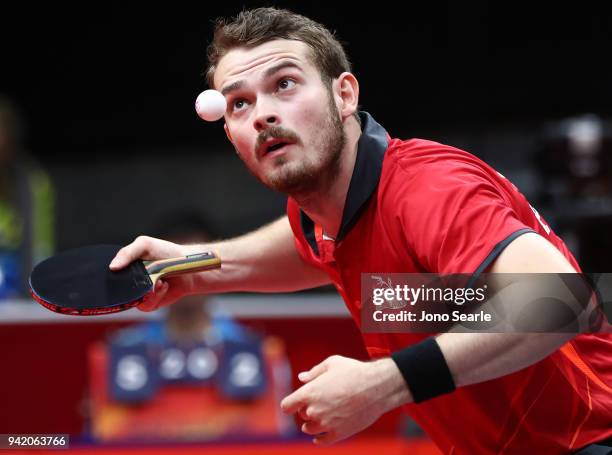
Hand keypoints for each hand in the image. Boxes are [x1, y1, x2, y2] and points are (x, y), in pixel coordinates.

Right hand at [109, 235, 196, 310]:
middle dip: (128, 288)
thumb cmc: (167, 252)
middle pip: (116, 293)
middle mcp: (128, 283)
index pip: (107, 276)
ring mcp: (139, 294)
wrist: (188, 267)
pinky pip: (145, 306)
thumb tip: (112, 267)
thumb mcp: (145, 245)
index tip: (112, 275)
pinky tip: (164, 285)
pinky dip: (155, 296)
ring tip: (159, 280)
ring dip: (147, 292)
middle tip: (144, 277)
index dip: (107, 278)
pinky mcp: (150, 303)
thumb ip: (128, 252)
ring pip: (131, 301)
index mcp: (124, 268)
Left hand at [280, 355, 409, 444]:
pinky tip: (320, 436)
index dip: (290, 403)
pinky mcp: (339, 434)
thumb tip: (301, 378)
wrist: (378, 387)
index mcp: (309, 393)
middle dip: (308, 408)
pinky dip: (319, 439)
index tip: (295, 403)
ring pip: (309, 429)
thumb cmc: (354, 371)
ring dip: (312, 424)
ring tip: (322, 416)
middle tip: (322, 400)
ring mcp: (326, 424)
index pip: (287, 406)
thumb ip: (314, 372)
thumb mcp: (332, 363)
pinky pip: (322, 441)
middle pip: (301, 415)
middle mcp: (314, 411)